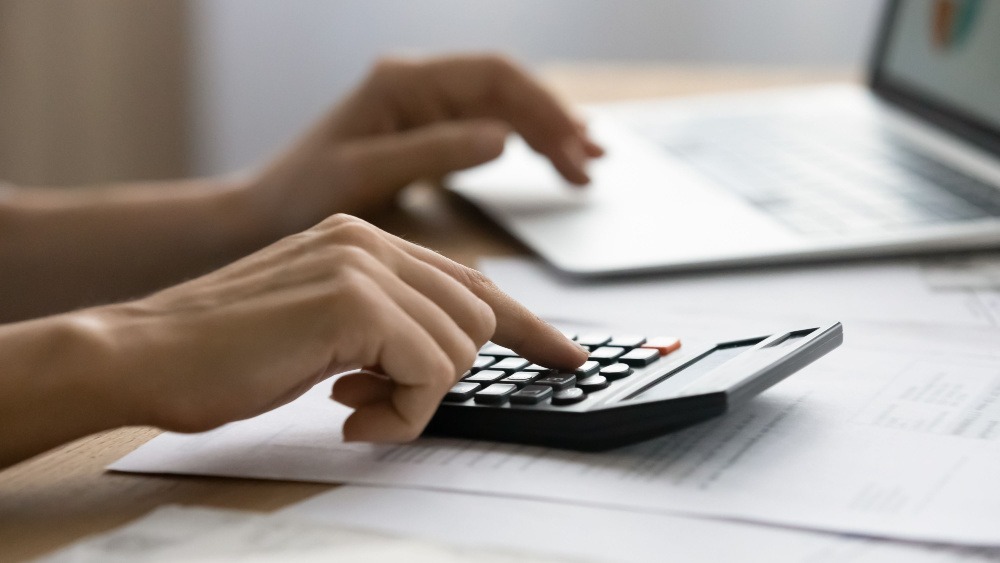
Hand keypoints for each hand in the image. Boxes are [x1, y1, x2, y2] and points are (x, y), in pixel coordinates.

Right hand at [96, 214, 587, 441]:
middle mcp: (370, 242)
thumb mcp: (318, 327)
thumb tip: (440, 353)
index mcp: (364, 242)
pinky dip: (402, 412)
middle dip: (444, 376)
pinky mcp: (353, 302)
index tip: (566, 355)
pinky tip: (348, 416)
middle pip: (477, 317)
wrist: (142, 353)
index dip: (528, 326)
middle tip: (375, 402)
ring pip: (461, 346)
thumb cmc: (223, 352)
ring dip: (416, 397)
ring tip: (352, 406)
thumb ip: (382, 325)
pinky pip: (430, 370)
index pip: (472, 282)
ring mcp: (362, 265)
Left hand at [245, 55, 603, 234]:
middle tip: (588, 168)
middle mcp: (415, 85)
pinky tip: (548, 161)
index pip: (495, 77)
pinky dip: (523, 144)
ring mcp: (421, 107)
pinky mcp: (423, 132)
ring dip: (546, 133)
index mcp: (403, 83)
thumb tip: (502, 139)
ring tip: (584, 165)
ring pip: (502, 107)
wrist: (260, 214)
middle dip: (553, 124)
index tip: (574, 147)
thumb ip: (432, 152)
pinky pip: (486, 127)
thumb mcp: (363, 175)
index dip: (543, 109)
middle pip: (507, 89)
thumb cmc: (298, 196)